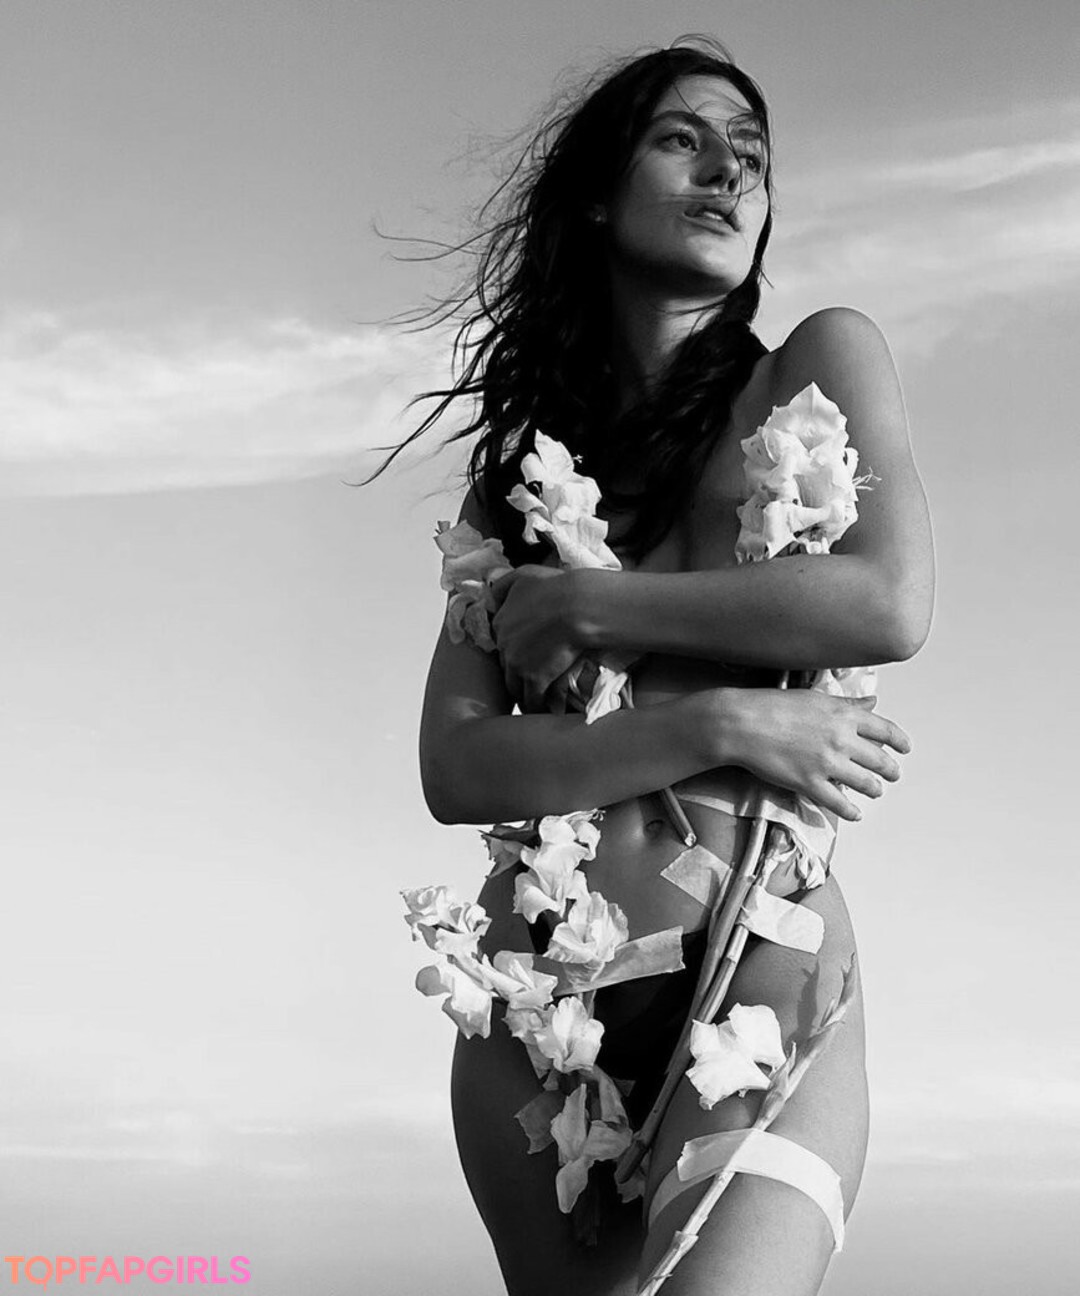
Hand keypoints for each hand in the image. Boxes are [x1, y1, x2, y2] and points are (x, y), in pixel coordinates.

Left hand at [489, 565, 585, 711]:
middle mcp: (504, 643)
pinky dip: (537, 706)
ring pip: (514, 686)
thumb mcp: (524, 575)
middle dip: (516, 673)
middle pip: (506, 666)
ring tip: (533, 701)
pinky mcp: (534, 678)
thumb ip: (505, 585)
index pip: (501, 642)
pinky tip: (544, 710)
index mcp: (500, 621)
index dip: (513, 650)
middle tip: (529, 680)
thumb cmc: (557, 586)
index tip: (523, 655)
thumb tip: (492, 595)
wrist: (578, 606)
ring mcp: (517, 663)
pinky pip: (531, 699)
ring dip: (523, 694)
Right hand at [719, 689, 910, 821]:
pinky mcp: (810, 783)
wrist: (742, 723)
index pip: (886, 730)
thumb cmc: (773, 705)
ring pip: (866, 784)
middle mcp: (841, 739)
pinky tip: (856, 814)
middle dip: (891, 770)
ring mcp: (827, 763)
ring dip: (875, 790)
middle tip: (893, 775)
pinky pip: (839, 804)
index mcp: (844, 715)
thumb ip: (847, 703)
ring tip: (875, 791)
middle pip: (881, 761)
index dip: (900, 742)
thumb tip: (872, 702)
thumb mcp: (815, 698)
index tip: (905, 749)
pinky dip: (852, 812)